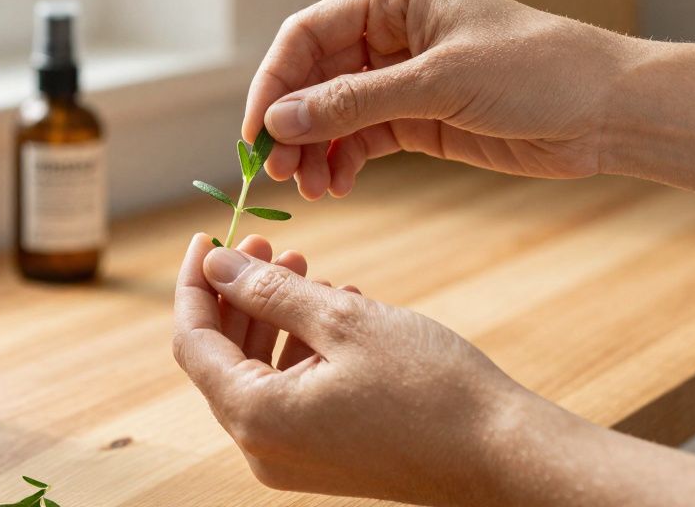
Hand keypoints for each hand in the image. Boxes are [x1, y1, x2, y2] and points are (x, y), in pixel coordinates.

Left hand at [172, 233, 540, 504]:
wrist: (501, 455)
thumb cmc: (429, 387)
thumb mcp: (342, 320)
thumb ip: (270, 292)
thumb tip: (218, 266)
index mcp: (256, 416)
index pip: (193, 340)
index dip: (195, 283)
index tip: (208, 237)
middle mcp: (262, 447)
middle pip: (221, 357)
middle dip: (238, 294)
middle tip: (267, 241)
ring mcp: (291, 457)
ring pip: (257, 370)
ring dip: (273, 315)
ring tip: (307, 267)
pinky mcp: (321, 455)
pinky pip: (289, 392)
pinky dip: (300, 346)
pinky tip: (335, 307)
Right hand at [243, 0, 641, 198]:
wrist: (610, 111)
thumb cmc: (537, 71)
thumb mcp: (439, 83)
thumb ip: (356, 102)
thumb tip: (280, 118)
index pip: (307, 35)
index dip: (274, 82)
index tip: (257, 133)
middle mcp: (390, 35)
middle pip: (313, 77)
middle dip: (292, 123)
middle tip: (278, 171)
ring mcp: (404, 79)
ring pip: (333, 114)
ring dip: (315, 149)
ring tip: (312, 188)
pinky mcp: (420, 119)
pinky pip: (362, 139)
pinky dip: (343, 162)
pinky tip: (337, 186)